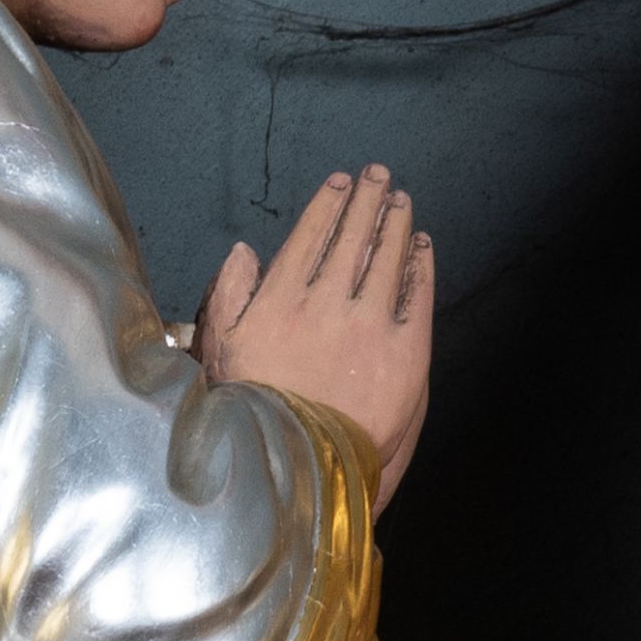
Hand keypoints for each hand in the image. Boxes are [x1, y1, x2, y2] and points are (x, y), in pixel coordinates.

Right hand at [196, 166, 433, 509]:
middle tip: (378, 175)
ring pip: (386, 258)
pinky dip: (420, 264)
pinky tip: (421, 246)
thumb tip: (246, 251)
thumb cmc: (250, 410)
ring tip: (400, 201)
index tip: (340, 183)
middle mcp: (325, 304)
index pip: (309, 238)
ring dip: (396, 223)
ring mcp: (369, 326)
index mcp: (277, 302)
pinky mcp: (405, 351)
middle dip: (367, 200)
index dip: (327, 205)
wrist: (299, 465)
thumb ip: (227, 296)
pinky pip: (416, 295)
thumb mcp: (219, 351)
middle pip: (352, 239)